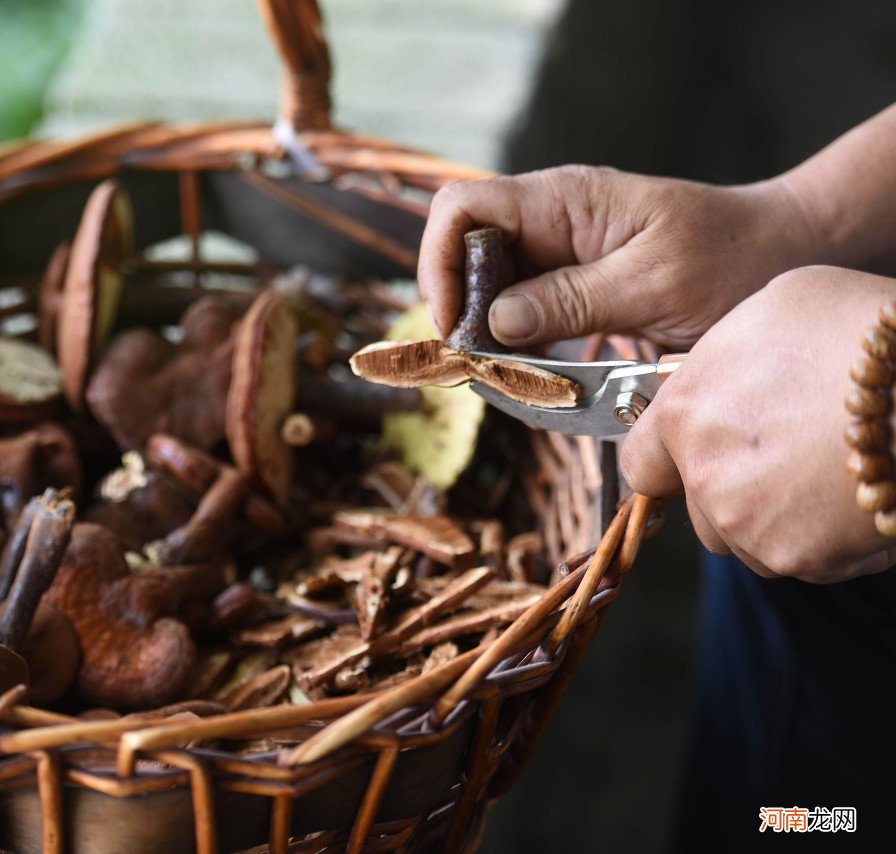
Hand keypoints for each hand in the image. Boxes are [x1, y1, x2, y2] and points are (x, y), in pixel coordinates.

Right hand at [417, 166, 817, 348]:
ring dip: (485, 333)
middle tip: (481, 364)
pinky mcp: (571, 287)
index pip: (461, 209)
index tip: (455, 325)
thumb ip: (573, 298)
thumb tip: (494, 320)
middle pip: (462, 251)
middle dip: (458, 307)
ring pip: (485, 287)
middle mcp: (550, 221)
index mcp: (565, 200)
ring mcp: (558, 254)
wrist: (787, 254)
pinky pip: (519, 312)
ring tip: (507, 374)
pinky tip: (533, 371)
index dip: (439, 263)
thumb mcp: (657, 283)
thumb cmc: (735, 258)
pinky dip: (514, 345)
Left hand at [621, 266, 895, 581]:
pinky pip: (802, 558)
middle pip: (698, 504)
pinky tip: (856, 493)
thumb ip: (728, 354)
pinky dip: (824, 540)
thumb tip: (726, 370)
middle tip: (785, 455)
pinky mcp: (800, 558)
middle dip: (731, 488)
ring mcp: (749, 524)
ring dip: (774, 517)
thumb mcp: (778, 306)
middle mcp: (705, 475)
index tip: (694, 455)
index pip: (641, 460)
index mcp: (685, 413)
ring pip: (746, 537)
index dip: (669, 458)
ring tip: (825, 472)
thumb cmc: (865, 333)